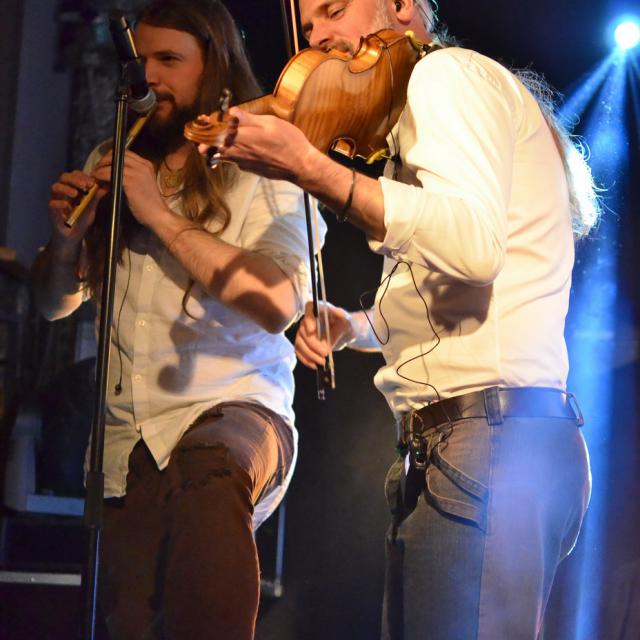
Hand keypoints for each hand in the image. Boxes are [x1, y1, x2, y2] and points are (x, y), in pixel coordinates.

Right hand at [48, 170, 105, 251]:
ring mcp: (56, 199)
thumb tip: (106, 187)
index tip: (92, 182)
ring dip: (66, 188)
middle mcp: (63, 190)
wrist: (73, 235)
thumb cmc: (82, 218)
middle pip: (64, 177)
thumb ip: (96, 197)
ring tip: (74, 194)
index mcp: (73, 187)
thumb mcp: (91, 207)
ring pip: (55, 187)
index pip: (75, 175)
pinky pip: (52, 203)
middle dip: (74, 179)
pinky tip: (66, 205)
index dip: (82, 176)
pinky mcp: (52, 210)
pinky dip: (59, 203)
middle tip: (84, 185)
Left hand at [93, 150, 169, 228]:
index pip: (126, 153)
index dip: (112, 157)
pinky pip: (110, 173)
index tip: (104, 164)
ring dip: (100, 167)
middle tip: (97, 168)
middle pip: (118, 155)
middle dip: (104, 160)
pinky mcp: (131, 181)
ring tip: (95, 174)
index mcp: (147, 165)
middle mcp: (143, 165)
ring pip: (112, 163)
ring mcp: (137, 172)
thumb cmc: (150, 204)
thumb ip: (131, 176)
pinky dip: (101, 175)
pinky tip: (97, 179)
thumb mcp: (142, 184)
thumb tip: (113, 174)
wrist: (157, 215)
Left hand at [199, 107, 318, 182]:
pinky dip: (232, 152)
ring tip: (223, 136)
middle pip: (210, 148)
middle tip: (207, 129)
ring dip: (218, 146)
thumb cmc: (288, 142)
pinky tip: (244, 146)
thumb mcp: (270, 123)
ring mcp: (241, 163)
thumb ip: (248, 118)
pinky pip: (234, 160)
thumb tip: (231, 112)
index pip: (212, 133)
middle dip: (205, 139)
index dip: (205, 125)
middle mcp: (237, 153)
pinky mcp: (248, 169)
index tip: (203, 119)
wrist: (299, 166)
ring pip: (220, 155)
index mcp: (240, 138)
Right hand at [294, 301, 352, 368]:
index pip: (309, 309)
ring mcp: (304, 332)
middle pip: (303, 331)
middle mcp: (308, 319)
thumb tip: (330, 330)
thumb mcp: (347, 322)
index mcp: (320, 309)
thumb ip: (339, 323)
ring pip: (299, 343)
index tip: (312, 331)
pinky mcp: (303, 343)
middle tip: (324, 353)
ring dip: (309, 354)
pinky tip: (315, 365)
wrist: (344, 332)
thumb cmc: (346, 324)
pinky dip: (306, 360)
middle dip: (313, 344)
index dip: (308, 320)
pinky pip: (299, 352)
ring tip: (322, 362)